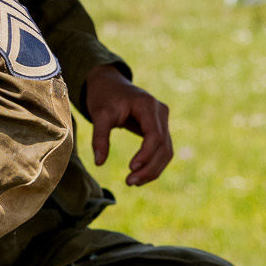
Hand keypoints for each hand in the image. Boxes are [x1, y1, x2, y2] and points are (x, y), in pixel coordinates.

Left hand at [83, 65, 173, 186]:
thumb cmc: (104, 97)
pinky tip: (139, 175)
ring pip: (166, 151)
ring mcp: (163, 120)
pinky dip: (153, 164)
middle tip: (130, 182)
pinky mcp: (160, 128)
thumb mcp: (99, 114)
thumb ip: (99, 137)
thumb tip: (98, 163)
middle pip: (164, 146)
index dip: (146, 154)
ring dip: (153, 170)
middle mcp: (160, 112)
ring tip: (132, 182)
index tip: (131, 168)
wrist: (109, 83)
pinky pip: (162, 149)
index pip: (155, 135)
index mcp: (147, 105)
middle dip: (149, 168)